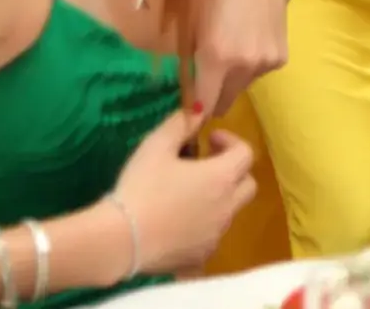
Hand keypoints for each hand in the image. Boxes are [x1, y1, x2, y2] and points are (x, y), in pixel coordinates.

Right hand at [112, 109, 257, 274]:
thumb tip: (198, 112)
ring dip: (217, 199)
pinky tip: (175, 224)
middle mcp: (227, 207)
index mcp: (221, 177)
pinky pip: (211, 237)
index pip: (246, 153)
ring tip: (185, 195)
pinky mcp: (201, 257)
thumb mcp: (156, 146)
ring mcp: (216, 235)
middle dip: (232, 172)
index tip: (208, 140)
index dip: (230, 141)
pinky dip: (202, 226)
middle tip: (205, 166)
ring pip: (229, 212)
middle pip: (247, 185)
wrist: (122, 241)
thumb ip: (181, 124)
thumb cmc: (141, 187)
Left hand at [191, 0, 289, 113]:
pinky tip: (249, 38)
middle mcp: (244, 66)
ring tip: (230, 47)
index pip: (201, 106)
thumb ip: (189, 57)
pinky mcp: (281, 58)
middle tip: (203, 77)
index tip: (185, 107)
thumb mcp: (192, 19)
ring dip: (232, 79)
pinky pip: (258, 73)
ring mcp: (266, 63)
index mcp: (215, 57)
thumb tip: (187, 87)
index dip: (191, 110)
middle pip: (222, 103)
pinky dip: (250, 66)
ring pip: (241, 88)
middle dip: (211, 97)